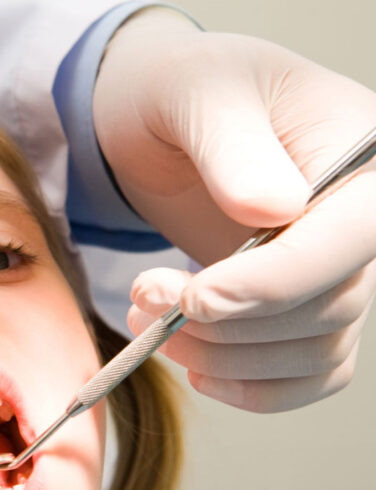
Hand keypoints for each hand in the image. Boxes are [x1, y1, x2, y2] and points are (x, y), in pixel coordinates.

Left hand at [94, 8, 375, 411]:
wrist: (163, 121)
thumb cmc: (185, 92)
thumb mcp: (199, 94)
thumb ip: (233, 146)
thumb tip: (274, 208)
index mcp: (362, 158)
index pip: (352, 239)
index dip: (273, 283)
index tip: (195, 298)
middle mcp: (362, 222)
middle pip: (329, 307)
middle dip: (226, 322)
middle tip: (145, 298)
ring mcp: (336, 269)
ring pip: (312, 351)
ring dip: (222, 357)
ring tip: (148, 317)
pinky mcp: (302, 305)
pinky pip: (308, 373)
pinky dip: (252, 388)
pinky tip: (196, 368)